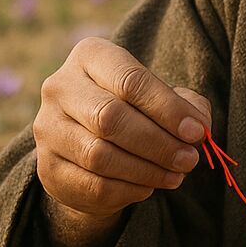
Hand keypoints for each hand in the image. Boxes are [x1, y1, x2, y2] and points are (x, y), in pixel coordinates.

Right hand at [33, 36, 212, 223]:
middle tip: (189, 159)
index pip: (130, 81)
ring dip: (147, 170)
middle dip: (158, 143)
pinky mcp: (47, 168)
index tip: (196, 132)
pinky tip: (148, 186)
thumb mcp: (162, 99)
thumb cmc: (136, 113)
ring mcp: (47, 128)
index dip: (168, 109)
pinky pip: (93, 185)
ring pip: (100, 156)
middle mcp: (59, 87)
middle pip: (110, 118)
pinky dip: (129, 190)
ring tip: (175, 175)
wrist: (90, 149)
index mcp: (89, 56)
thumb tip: (198, 128)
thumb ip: (186, 106)